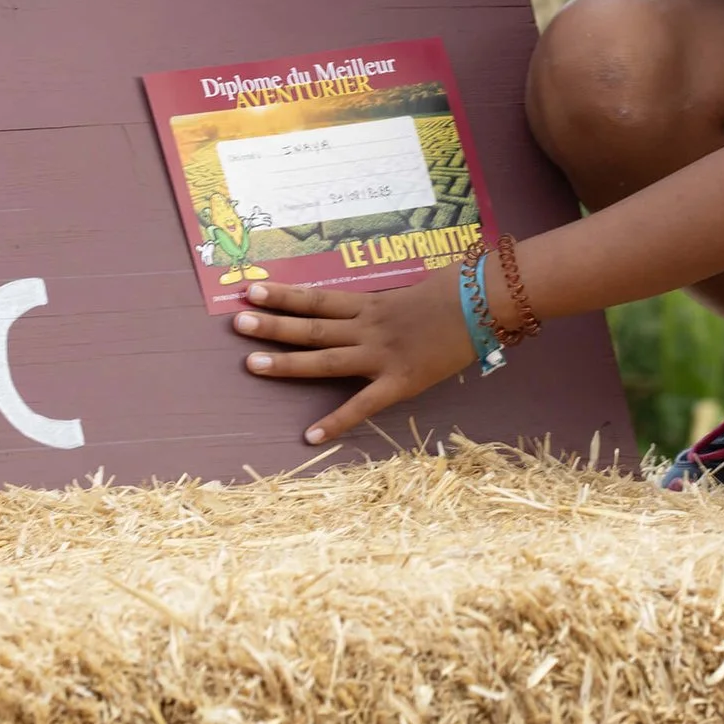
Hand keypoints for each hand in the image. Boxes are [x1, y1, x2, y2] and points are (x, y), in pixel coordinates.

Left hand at [233, 272, 476, 442]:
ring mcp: (382, 355)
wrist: (487, 302)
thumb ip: (386, 300)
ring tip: (250, 364)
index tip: (250, 290)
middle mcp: (369, 327)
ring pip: (325, 359)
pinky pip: (363, 405)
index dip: (283, 294)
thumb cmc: (458, 289)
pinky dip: (336, 421)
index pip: (318, 297)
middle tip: (236, 323)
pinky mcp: (401, 381)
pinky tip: (310, 435)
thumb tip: (368, 303)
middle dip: (272, 325)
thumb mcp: (414, 287)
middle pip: (312, 326)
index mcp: (371, 303)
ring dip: (287, 363)